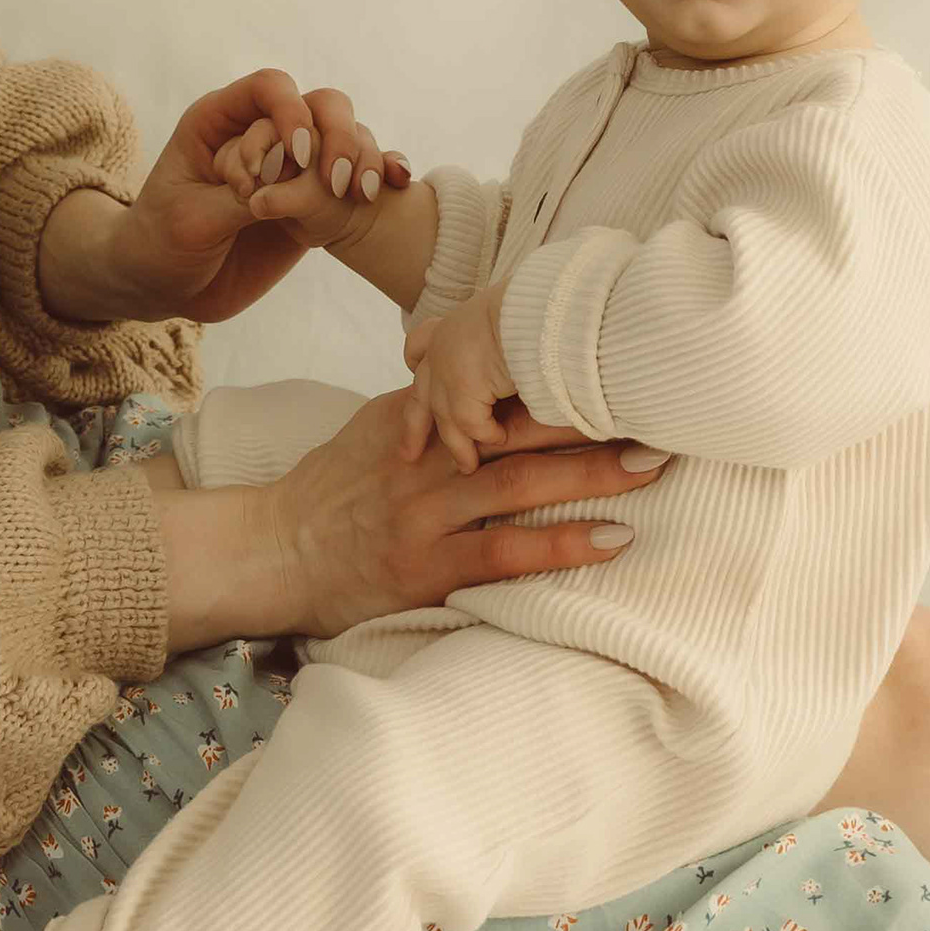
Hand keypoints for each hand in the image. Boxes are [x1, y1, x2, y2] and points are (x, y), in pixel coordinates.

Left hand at [99, 72, 411, 325]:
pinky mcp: (313, 199)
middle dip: (336, 135)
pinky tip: (395, 185)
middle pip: (319, 104)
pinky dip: (379, 173)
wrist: (167, 287)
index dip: (290, 111)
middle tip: (332, 183)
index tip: (298, 154)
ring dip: (361, 158)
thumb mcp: (193, 220)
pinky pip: (355, 174)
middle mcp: (262, 135)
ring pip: (346, 135)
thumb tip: (290, 187)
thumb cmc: (163, 244)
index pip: (269, 89)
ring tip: (358, 195)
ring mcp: (291, 166)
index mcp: (220, 122)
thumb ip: (241, 198)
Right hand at [258, 386, 671, 638]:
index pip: (495, 390)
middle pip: (520, 429)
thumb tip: (486, 388)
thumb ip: (429, 411)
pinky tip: (613, 539)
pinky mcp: (428, 565)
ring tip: (650, 464)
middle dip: (592, 417)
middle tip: (657, 406)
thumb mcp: (375, 434)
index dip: (555, 378)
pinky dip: (562, 544)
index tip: (610, 365)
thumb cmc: (329, 494)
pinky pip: (506, 551)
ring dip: (593, 474)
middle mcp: (426, 459)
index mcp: (415, 420)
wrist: (272, 551)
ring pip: (521, 484)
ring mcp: (427, 512)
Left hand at [397, 290, 513, 473]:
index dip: (418, 360)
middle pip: (418, 396)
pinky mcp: (462, 395)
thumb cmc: (531, 310)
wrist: (535, 311)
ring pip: (445, 421)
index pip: (419, 344)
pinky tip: (500, 440)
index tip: (414, 370)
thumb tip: (510, 348)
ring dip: (458, 446)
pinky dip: (488, 435)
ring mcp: (446, 374)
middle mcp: (441, 350)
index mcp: (450, 327)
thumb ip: (498, 337)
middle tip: (408, 452)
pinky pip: (472, 427)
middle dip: (414, 427)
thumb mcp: (506, 317)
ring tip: (467, 466)